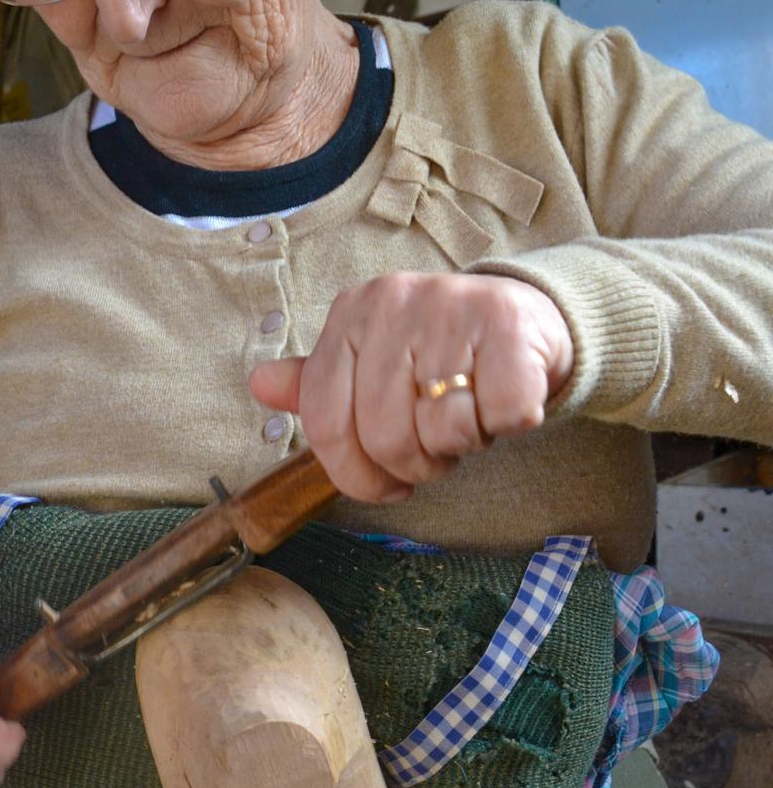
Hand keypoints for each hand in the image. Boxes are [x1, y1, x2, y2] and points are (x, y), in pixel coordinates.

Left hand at [249, 272, 573, 501]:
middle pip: (385, 437)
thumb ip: (321, 384)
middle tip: (439, 450)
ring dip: (464, 446)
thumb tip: (261, 385)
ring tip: (470, 417)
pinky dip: (507, 426)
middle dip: (417, 465)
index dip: (356, 476)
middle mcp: (392, 302)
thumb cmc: (439, 354)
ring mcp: (450, 307)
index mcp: (350, 315)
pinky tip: (504, 405)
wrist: (525, 317)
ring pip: (444, 432)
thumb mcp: (373, 363)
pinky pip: (500, 415)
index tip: (387, 485)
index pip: (327, 424)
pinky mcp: (508, 323)